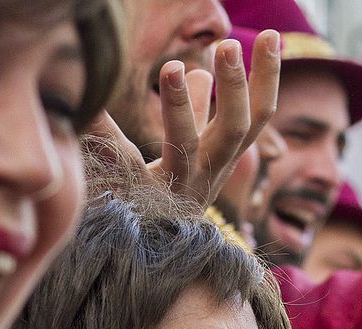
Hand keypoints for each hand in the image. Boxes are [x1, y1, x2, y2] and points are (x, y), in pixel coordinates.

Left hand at [85, 33, 279, 208]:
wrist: (152, 258)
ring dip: (179, 107)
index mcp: (224, 157)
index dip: (268, 78)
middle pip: (234, 131)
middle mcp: (207, 174)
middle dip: (235, 88)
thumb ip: (196, 110)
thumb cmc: (173, 194)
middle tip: (230, 44)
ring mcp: (175, 189)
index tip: (272, 36)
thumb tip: (196, 70)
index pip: (257, 116)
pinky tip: (88, 106)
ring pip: (186, 148)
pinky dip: (104, 132)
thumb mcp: (194, 150)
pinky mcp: (139, 200)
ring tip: (171, 68)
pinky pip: (124, 164)